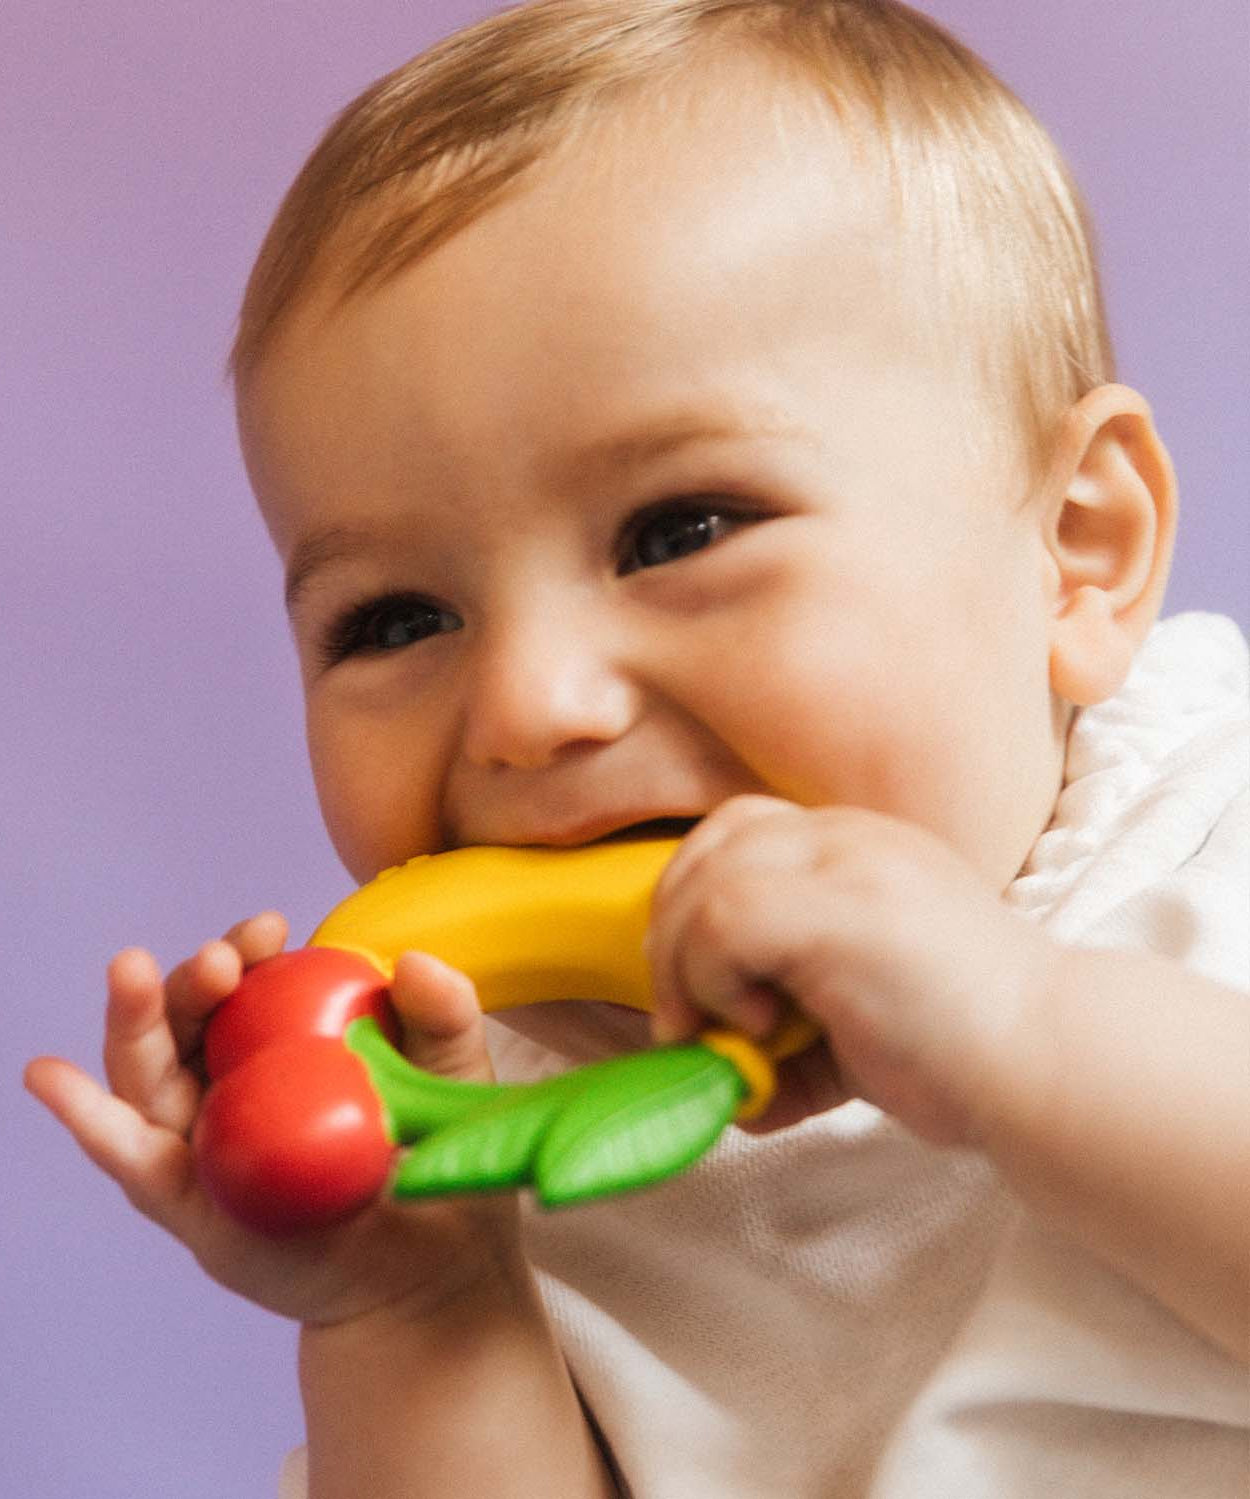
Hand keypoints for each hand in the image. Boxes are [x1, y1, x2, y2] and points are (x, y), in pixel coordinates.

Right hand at [25, 915, 524, 1327]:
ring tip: (128, 969)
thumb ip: (443, 1015)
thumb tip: (413, 960)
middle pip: (190, 1020)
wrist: (432, 1278)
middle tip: (222, 958)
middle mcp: (233, 1085)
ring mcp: (204, 1142)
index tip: (271, 928)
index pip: (251, 985)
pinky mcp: (187, 1204)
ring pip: (148, 1073)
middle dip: (194, 979)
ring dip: (135, 1019)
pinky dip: (87, 1116)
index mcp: (286, 1044)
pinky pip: (131, 1156)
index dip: (248, 952)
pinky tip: (49, 1075)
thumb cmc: (436, 1167)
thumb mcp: (451, 1079)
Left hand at [647, 796, 1050, 1142]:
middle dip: (670, 936)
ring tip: (720, 1034)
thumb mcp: (858, 1024)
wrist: (1050, 1062)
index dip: (694, 905)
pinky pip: (721, 920)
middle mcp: (848, 838)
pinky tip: (760, 1027)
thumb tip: (726, 1082)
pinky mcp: (839, 908)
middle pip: (710, 848)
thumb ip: (791, 1035)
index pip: (738, 836)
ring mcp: (846, 863)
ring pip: (703, 883)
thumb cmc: (964, 1052)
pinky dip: (712, 980)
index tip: (695, 989)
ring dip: (683, 967)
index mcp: (857, 849)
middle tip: (685, 1021)